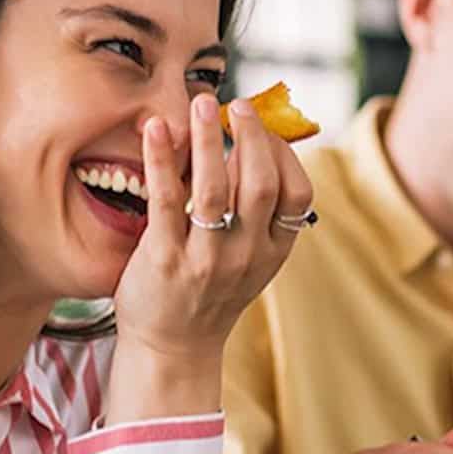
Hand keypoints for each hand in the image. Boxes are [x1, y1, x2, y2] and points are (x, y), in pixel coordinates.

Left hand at [114, 94, 313, 360]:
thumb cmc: (209, 293)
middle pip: (260, 184)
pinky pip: (166, 201)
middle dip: (251, 136)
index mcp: (274, 252)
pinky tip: (155, 130)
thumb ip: (258, 211)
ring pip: (215, 189)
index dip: (283, 153)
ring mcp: (206, 259)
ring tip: (201, 103)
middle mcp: (246, 255)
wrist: (171, 350)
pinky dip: (162, 160)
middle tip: (237, 104)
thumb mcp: (250, 259)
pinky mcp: (165, 259)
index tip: (262, 127)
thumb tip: (255, 144)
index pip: (296, 192)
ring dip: (209, 139)